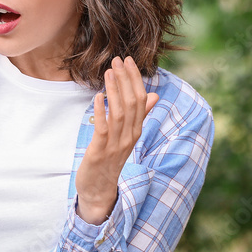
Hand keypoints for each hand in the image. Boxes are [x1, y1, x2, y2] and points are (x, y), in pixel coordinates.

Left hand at [75, 56, 158, 223]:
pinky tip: (98, 97)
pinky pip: (103, 129)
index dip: (135, 79)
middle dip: (125, 80)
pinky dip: (101, 111)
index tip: (128, 60)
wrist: (99, 191)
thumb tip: (154, 96)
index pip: (141, 100)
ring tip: (108, 72)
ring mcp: (115, 145)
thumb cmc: (110, 160)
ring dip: (114, 91)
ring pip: (119, 113)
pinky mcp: (100, 152)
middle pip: (132, 103)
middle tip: (117, 60)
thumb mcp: (127, 136)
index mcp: (136, 131)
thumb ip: (139, 116)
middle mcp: (129, 137)